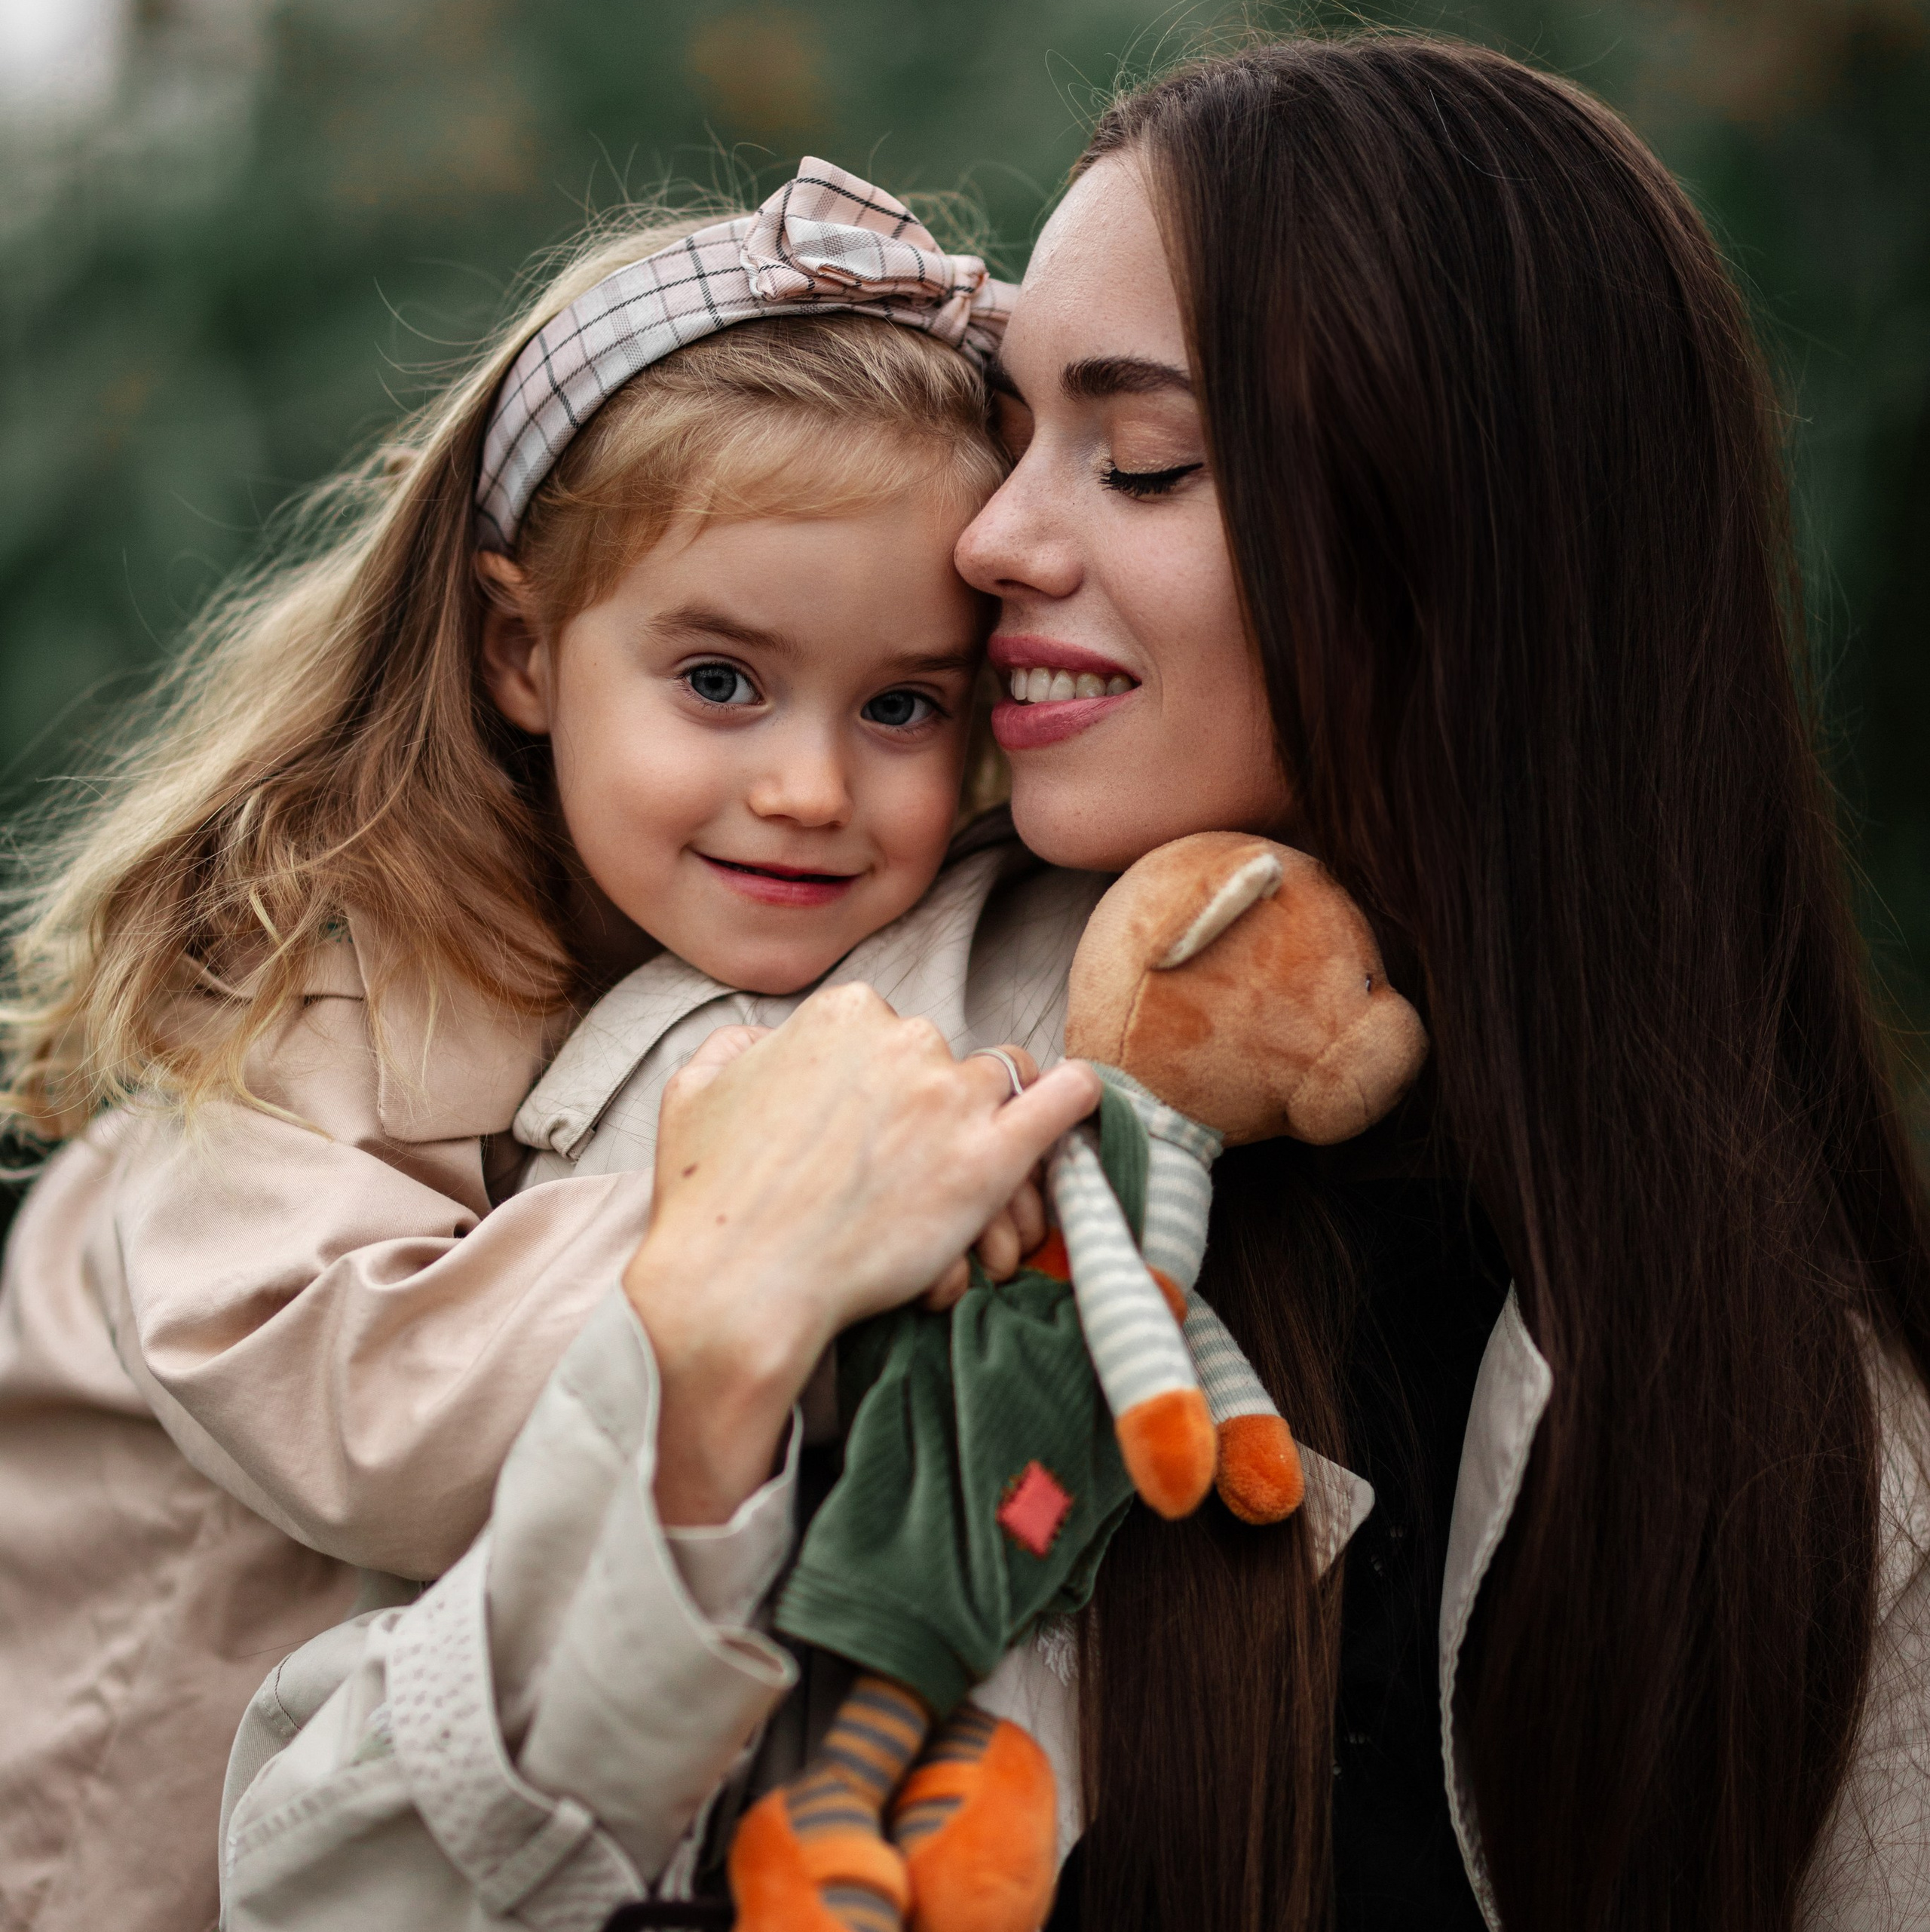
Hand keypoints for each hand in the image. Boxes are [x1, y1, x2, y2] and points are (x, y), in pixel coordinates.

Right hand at [624, 985, 1098, 1522]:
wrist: (736, 1285)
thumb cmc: (708, 1198)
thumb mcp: (695, 1088)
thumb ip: (740, 1046)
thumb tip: (768, 1041)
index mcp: (842, 1014)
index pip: (894, 1034)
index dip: (890, 1089)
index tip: (879, 1135)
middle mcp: (904, 1039)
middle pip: (948, 1063)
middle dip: (938, 1114)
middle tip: (917, 1179)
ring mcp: (951, 1095)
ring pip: (1006, 1085)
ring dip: (993, 1130)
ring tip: (971, 1193)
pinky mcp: (990, 1158)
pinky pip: (1062, 1101)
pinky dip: (1074, 1100)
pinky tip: (1076, 1109)